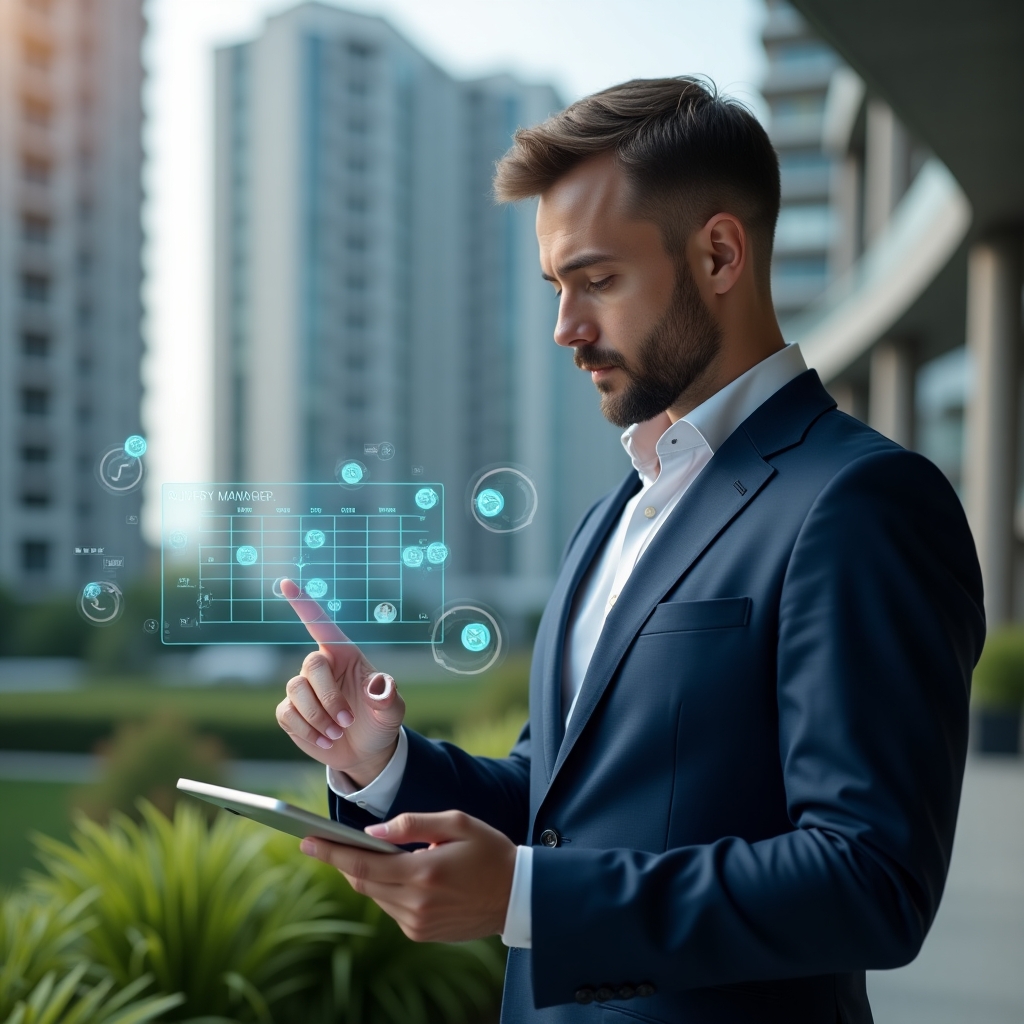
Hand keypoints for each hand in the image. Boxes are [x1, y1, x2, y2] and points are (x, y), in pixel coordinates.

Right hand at [275, 578, 404, 785]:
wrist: (366, 751)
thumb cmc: (380, 721)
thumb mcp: (392, 711)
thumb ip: (388, 698)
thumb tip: (378, 687)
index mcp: (344, 655)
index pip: (321, 625)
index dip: (303, 604)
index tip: (286, 583)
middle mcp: (321, 667)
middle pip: (310, 666)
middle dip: (328, 697)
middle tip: (346, 721)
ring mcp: (304, 689)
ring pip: (296, 690)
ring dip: (317, 716)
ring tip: (337, 733)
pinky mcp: (291, 712)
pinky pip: (288, 714)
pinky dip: (307, 730)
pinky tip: (325, 740)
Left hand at [299, 811, 516, 941]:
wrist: (518, 895)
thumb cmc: (489, 851)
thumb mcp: (456, 823)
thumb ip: (411, 824)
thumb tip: (372, 832)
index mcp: (423, 873)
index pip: (362, 865)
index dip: (331, 853)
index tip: (306, 841)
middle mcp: (416, 904)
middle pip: (361, 882)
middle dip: (341, 861)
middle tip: (321, 841)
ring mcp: (417, 923)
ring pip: (374, 895)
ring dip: (365, 874)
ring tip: (361, 852)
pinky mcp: (421, 933)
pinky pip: (390, 907)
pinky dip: (386, 888)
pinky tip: (396, 872)